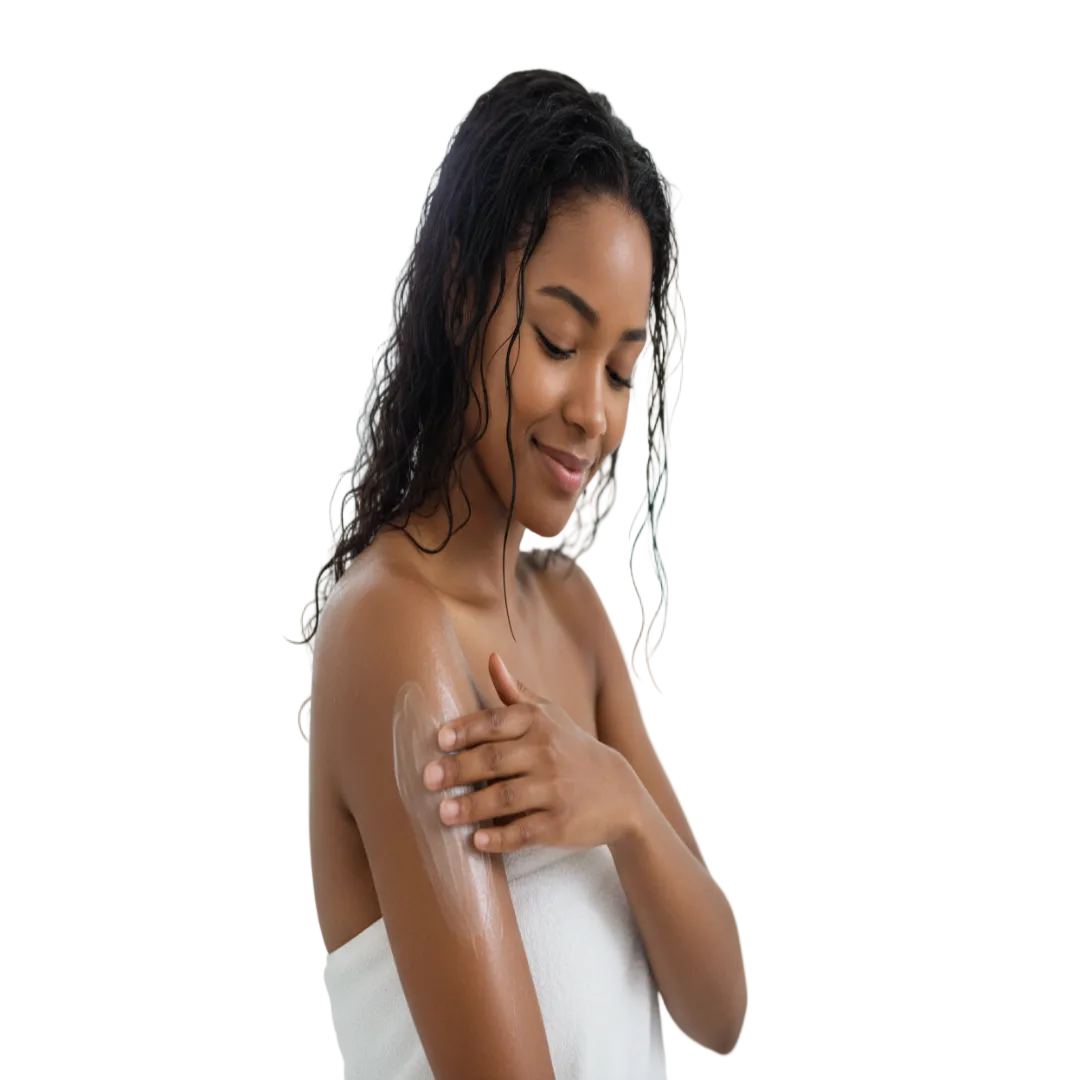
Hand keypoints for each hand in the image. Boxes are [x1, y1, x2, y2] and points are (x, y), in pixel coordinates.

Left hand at [422, 652, 640, 852]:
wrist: (619, 792)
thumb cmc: (572, 748)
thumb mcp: (549, 715)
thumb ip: (515, 692)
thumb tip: (491, 658)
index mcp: (539, 724)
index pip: (496, 723)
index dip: (466, 730)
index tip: (439, 740)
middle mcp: (547, 753)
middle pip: (495, 760)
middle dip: (459, 770)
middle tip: (428, 779)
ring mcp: (555, 790)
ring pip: (506, 797)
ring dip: (472, 807)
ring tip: (443, 813)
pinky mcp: (560, 824)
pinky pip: (525, 831)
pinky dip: (500, 838)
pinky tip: (476, 841)